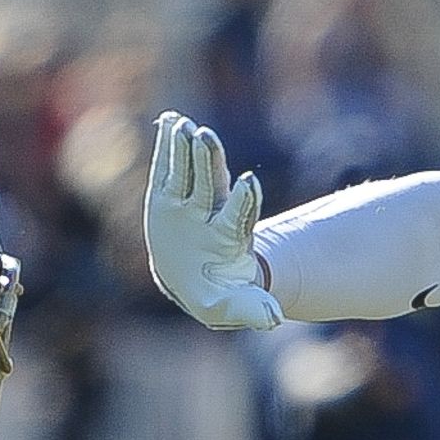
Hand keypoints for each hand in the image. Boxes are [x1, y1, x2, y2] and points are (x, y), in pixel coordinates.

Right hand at [144, 113, 282, 331]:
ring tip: (183, 125)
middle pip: (212, 185)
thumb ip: (252, 309)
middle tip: (206, 137)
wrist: (199, 280)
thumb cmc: (219, 296)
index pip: (239, 215)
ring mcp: (190, 204)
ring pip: (189, 172)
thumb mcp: (234, 308)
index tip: (248, 182)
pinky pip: (166, 170)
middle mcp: (211, 215)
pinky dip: (166, 147)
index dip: (245, 200)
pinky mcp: (168, 198)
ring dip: (187, 149)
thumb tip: (272, 319)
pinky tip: (167, 121)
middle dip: (209, 161)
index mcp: (229, 239)